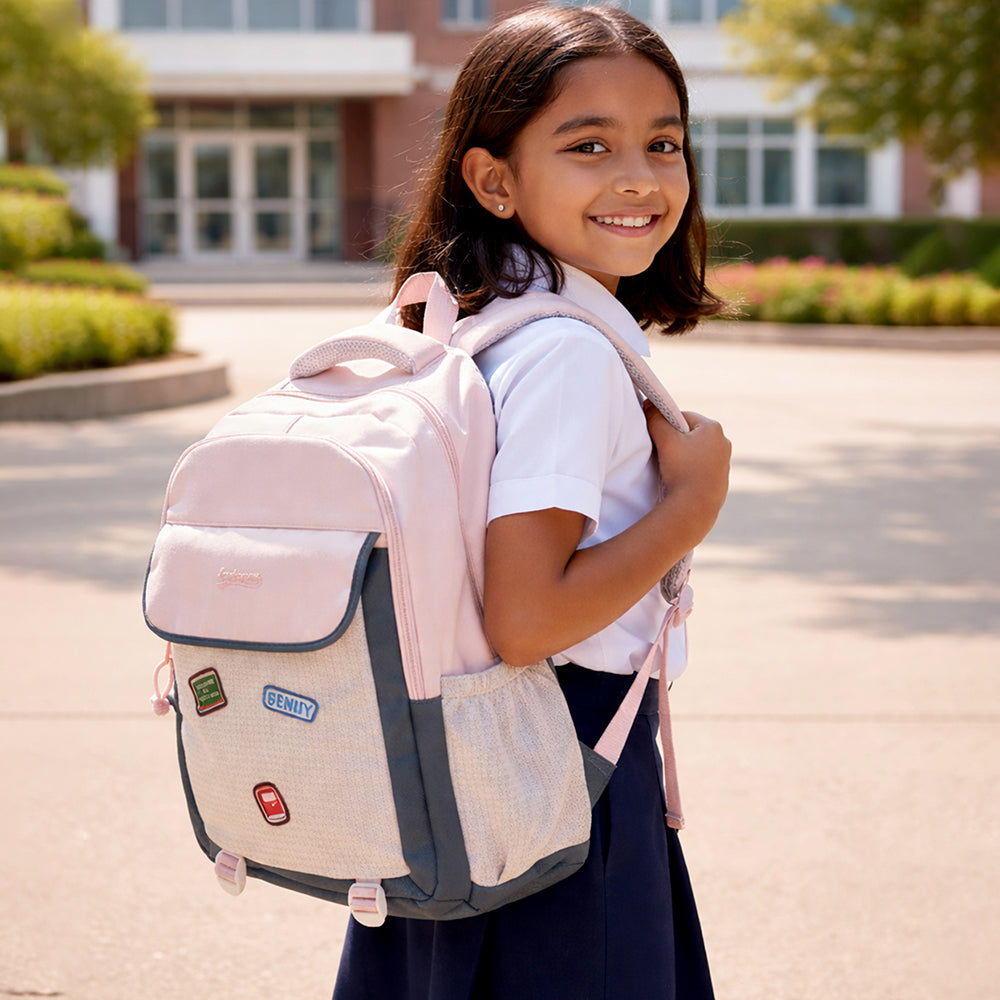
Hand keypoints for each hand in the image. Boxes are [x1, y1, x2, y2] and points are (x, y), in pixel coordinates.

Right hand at [644, 403, 730, 521]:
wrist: (696, 507)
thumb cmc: (682, 470)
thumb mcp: (664, 439)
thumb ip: (655, 418)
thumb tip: (649, 404)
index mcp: (713, 428)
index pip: (682, 417)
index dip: (666, 425)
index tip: (658, 439)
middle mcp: (723, 442)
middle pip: (690, 434)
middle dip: (675, 441)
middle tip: (663, 454)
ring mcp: (724, 462)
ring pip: (696, 451)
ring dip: (682, 457)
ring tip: (672, 469)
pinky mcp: (721, 479)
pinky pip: (701, 468)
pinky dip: (690, 471)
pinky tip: (681, 480)